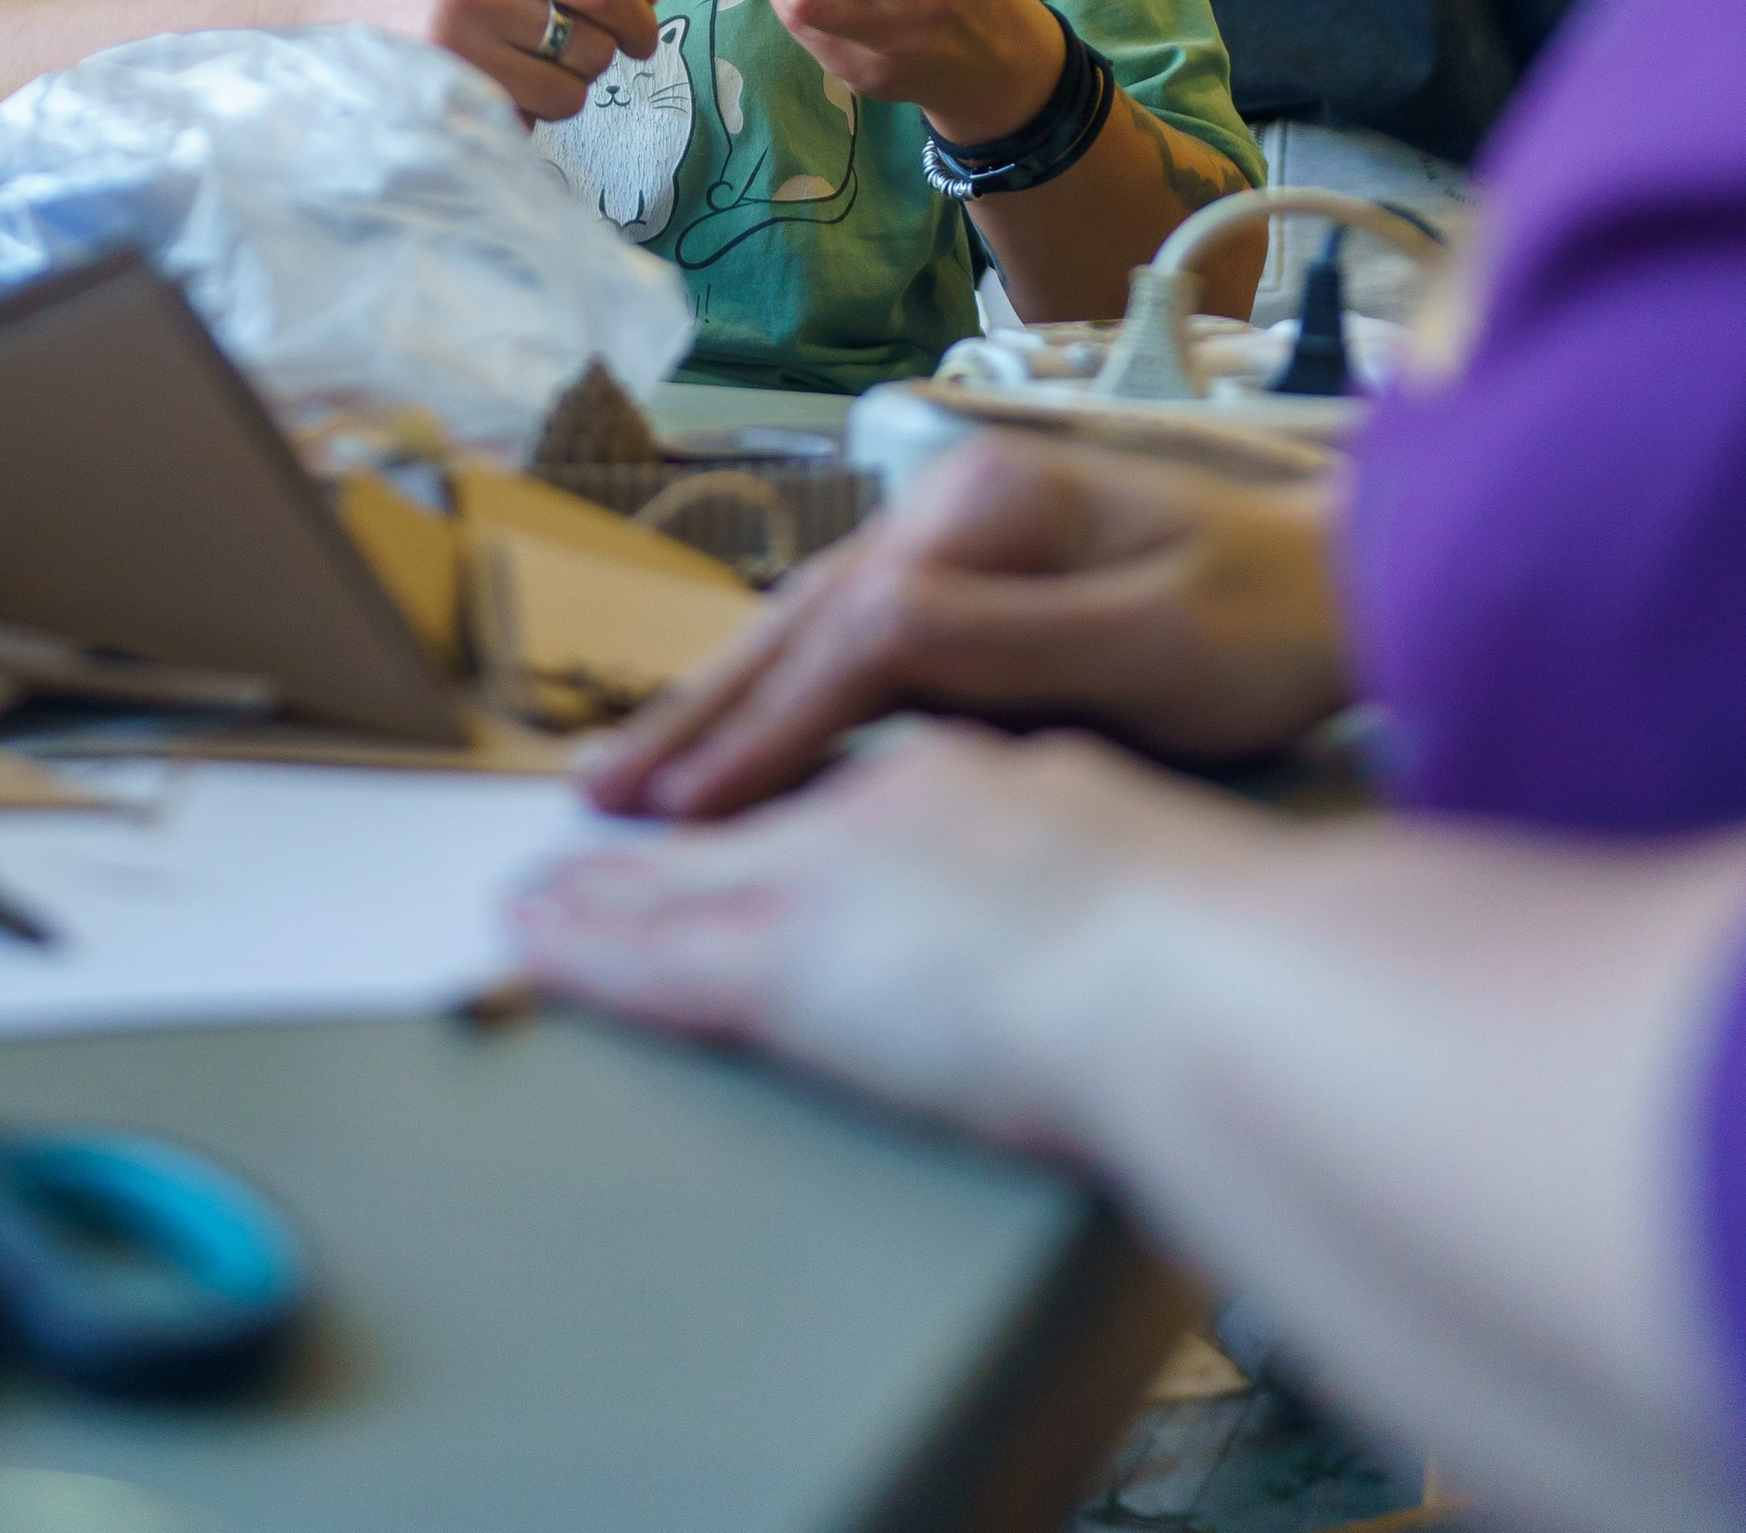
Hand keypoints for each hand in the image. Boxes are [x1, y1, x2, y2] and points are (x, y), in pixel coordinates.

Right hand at [290, 0, 658, 124]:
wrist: (311, 23)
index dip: (634, 17)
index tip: (644, 37)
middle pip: (587, 45)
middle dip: (592, 60)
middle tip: (564, 57)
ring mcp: (451, 49)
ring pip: (564, 94)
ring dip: (560, 94)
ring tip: (521, 76)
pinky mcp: (441, 99)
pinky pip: (523, 123)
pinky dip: (522, 117)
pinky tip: (486, 93)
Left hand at [517, 722, 1267, 1145]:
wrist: (1187, 972)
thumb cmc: (1214, 944)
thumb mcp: (1144, 856)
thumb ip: (1086, 853)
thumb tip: (1088, 885)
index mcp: (982, 773)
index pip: (856, 773)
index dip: (787, 776)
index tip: (747, 795)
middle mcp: (887, 804)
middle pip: (750, 799)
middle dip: (672, 813)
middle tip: (599, 816)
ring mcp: (825, 879)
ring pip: (684, 876)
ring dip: (604, 888)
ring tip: (533, 893)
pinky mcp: (783, 965)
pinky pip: (656, 957)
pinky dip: (586, 952)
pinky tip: (530, 945)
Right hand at [580, 430, 1348, 816]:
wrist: (1349, 578)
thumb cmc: (1265, 623)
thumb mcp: (1148, 642)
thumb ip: (1005, 643)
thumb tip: (863, 643)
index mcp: (982, 510)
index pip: (846, 636)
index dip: (764, 729)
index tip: (688, 814)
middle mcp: (947, 507)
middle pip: (797, 623)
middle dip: (698, 716)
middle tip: (598, 798)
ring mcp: (950, 536)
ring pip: (805, 632)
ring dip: (716, 708)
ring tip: (626, 776)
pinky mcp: (965, 578)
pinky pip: (843, 643)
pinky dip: (774, 695)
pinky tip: (725, 739)